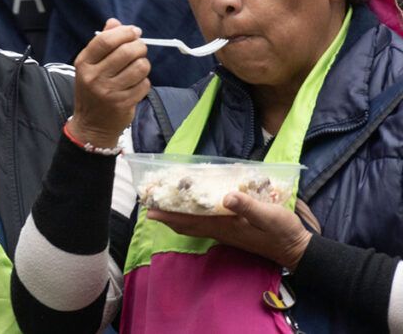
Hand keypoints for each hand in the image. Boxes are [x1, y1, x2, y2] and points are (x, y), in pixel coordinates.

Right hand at [70, 19, 149, 147]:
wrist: (91, 125)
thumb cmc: (91, 90)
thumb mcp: (90, 65)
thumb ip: (102, 42)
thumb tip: (115, 22)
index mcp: (84, 63)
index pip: (105, 40)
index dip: (124, 32)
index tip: (134, 32)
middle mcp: (94, 77)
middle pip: (127, 51)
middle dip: (139, 47)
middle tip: (139, 49)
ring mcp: (109, 92)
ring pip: (140, 67)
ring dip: (143, 64)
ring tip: (137, 68)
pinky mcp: (123, 104)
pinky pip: (144, 84)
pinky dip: (144, 82)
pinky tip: (136, 84)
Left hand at [147, 192, 312, 270]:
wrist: (296, 248)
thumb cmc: (282, 231)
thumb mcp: (268, 215)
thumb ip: (247, 206)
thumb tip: (226, 196)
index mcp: (224, 226)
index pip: (190, 220)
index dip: (169, 215)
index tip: (150, 209)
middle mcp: (220, 230)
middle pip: (187, 224)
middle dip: (167, 216)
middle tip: (149, 206)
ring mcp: (226, 232)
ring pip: (194, 224)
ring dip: (177, 216)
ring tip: (163, 207)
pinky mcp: (232, 230)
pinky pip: (205, 224)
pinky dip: (192, 217)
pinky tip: (192, 209)